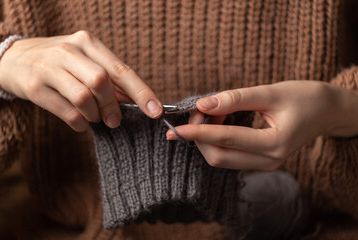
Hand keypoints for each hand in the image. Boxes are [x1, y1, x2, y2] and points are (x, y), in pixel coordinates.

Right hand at [0, 30, 162, 131]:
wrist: (14, 59)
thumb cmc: (61, 63)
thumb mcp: (85, 62)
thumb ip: (109, 79)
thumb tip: (135, 101)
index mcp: (87, 43)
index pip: (120, 69)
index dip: (141, 91)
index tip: (155, 110)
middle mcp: (68, 51)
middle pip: (101, 81)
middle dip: (112, 106)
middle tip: (115, 120)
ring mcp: (48, 68)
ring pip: (84, 98)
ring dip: (95, 115)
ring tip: (94, 118)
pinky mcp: (34, 87)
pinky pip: (67, 112)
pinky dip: (79, 123)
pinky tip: (80, 122)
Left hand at [166, 81, 357, 169]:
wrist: (326, 111)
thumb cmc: (303, 97)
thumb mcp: (270, 92)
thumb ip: (235, 99)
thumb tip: (203, 104)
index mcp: (275, 143)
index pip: (227, 140)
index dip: (198, 133)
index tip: (175, 128)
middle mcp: (269, 161)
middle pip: (219, 156)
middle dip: (200, 135)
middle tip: (198, 110)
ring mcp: (265, 164)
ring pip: (221, 159)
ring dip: (207, 138)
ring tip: (211, 113)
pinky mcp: (260, 162)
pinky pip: (229, 156)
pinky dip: (217, 140)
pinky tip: (219, 122)